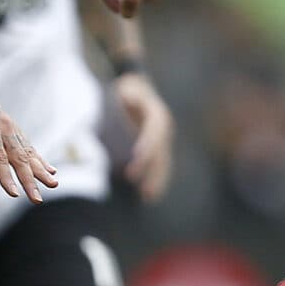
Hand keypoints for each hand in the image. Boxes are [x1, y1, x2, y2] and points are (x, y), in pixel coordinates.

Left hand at [0, 77, 58, 200]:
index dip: (6, 177)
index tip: (14, 194)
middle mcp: (4, 127)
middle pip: (19, 158)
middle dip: (30, 180)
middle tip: (37, 200)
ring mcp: (11, 126)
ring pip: (28, 152)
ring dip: (40, 170)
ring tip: (54, 184)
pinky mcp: (13, 127)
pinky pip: (28, 145)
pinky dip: (39, 158)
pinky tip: (49, 170)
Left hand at [114, 72, 175, 201]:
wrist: (135, 88)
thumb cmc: (126, 89)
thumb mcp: (124, 89)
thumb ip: (123, 99)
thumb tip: (121, 109)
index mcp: (156, 112)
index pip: (155, 129)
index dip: (148, 142)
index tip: (137, 156)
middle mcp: (163, 128)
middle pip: (160, 149)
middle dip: (149, 166)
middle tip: (132, 178)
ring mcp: (162, 139)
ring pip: (162, 162)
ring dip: (156, 179)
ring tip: (147, 197)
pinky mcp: (157, 148)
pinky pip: (159, 166)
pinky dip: (155, 180)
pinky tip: (148, 196)